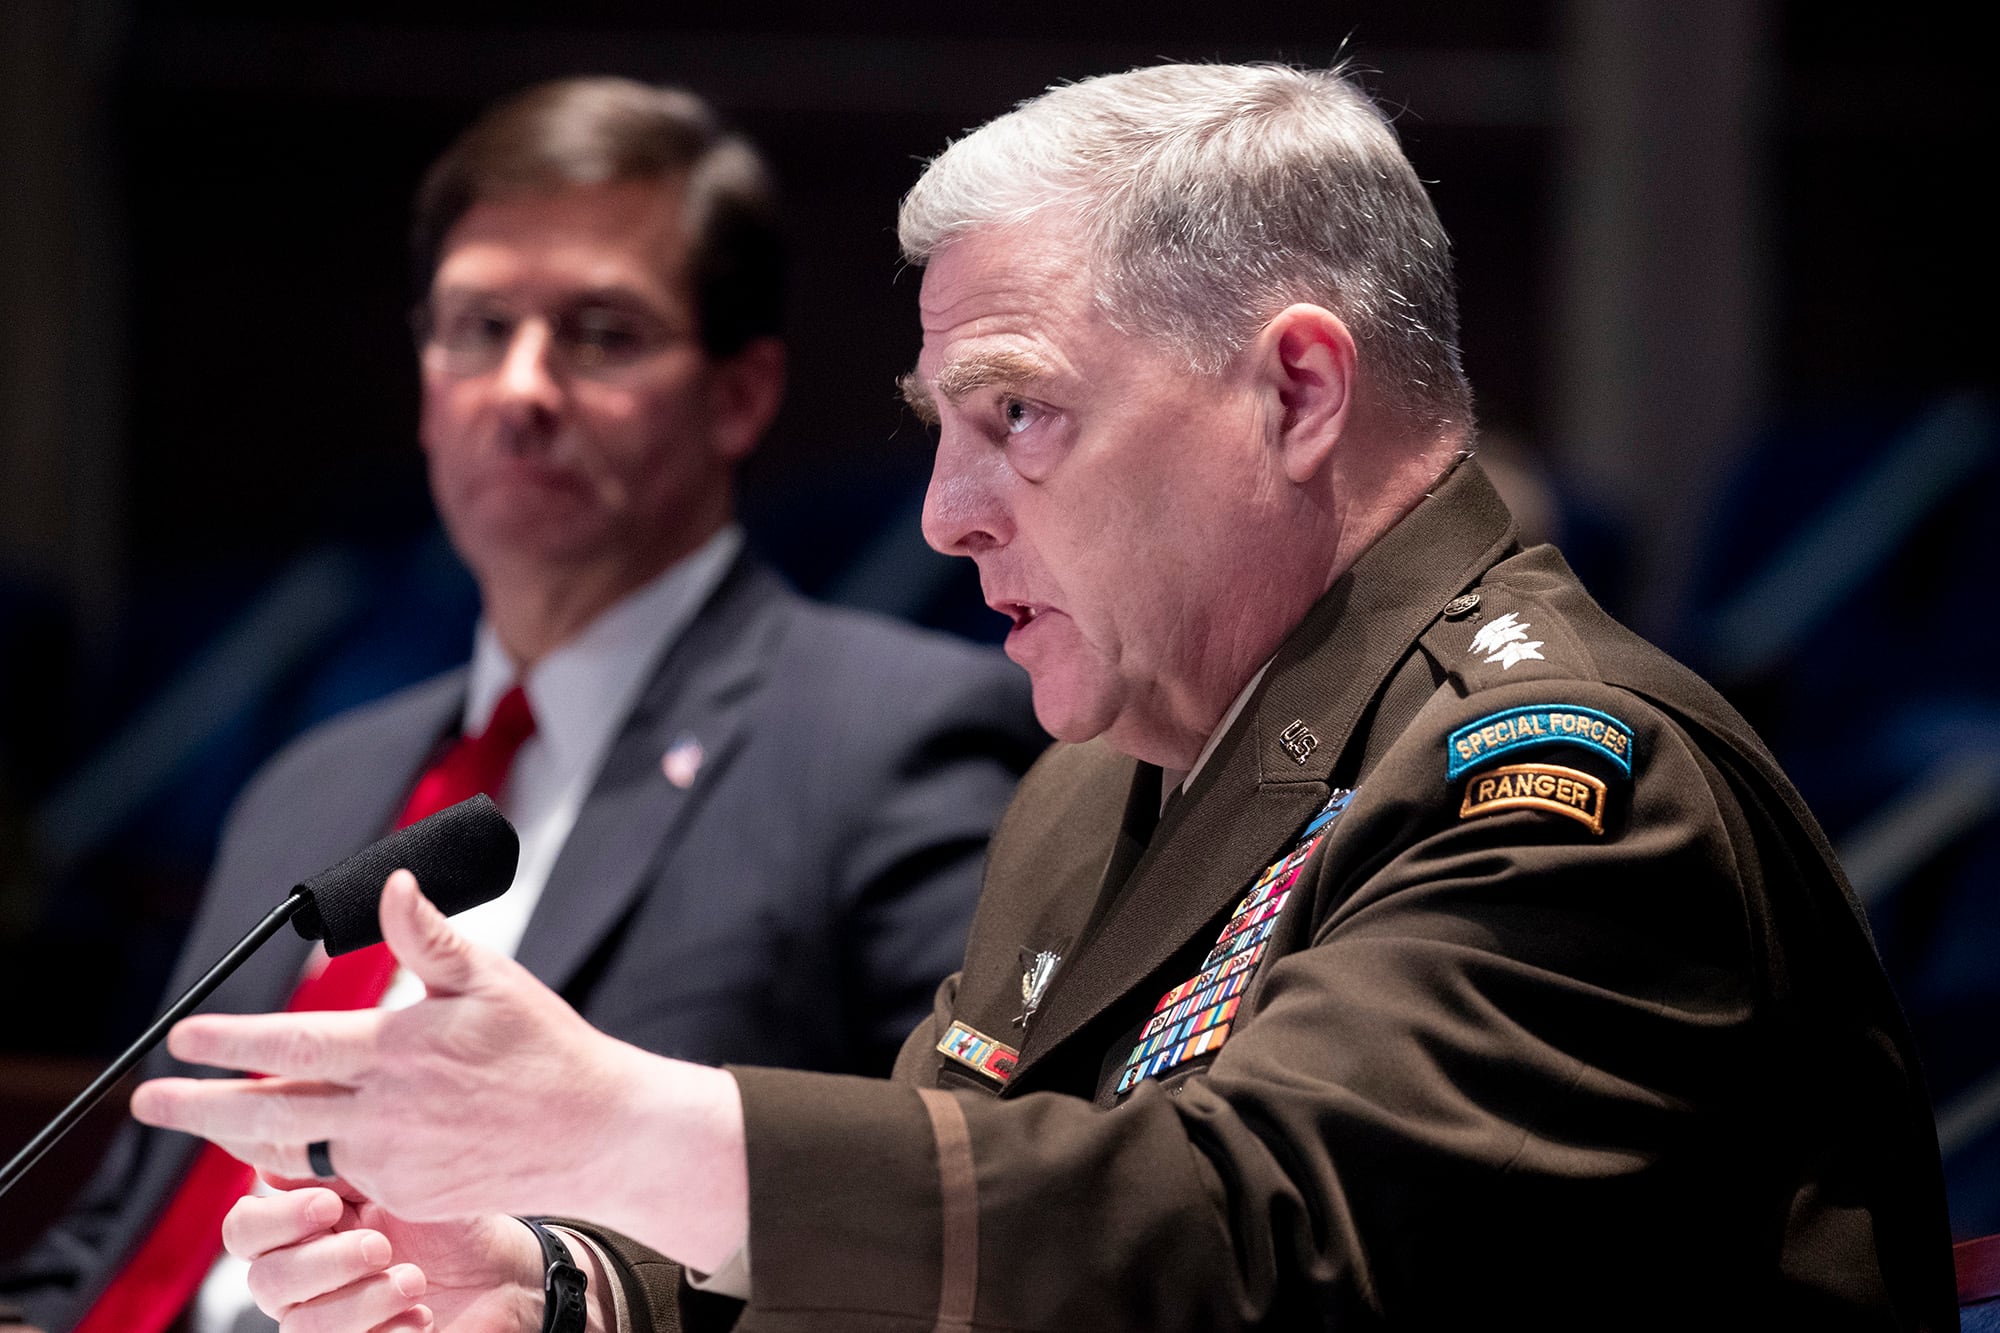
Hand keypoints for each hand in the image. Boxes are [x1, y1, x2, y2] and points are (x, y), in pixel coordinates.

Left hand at [131, 869, 748, 1269]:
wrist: (595, 1132)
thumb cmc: (545, 1046)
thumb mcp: (491, 979)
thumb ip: (429, 938)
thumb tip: (393, 887)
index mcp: (400, 1050)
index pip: (291, 1044)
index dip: (230, 1040)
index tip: (183, 1036)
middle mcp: (385, 1112)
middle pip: (266, 1111)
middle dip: (196, 1107)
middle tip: (146, 1101)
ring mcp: (391, 1161)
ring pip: (297, 1146)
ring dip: (243, 1133)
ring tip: (207, 1121)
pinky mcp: (404, 1194)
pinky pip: (343, 1172)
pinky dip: (313, 1153)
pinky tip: (301, 1138)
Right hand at [226, 1176, 543, 1331]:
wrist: (509, 1275)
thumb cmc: (455, 1222)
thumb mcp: (408, 1175)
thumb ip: (342, 1163)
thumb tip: (280, 1149)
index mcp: (309, 1225)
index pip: (246, 1229)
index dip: (276, 1219)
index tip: (331, 1205)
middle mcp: (307, 1276)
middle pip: (264, 1280)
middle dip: (324, 1263)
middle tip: (381, 1246)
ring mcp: (329, 1320)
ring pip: (299, 1326)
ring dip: (358, 1303)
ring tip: (413, 1281)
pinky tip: (419, 1318)